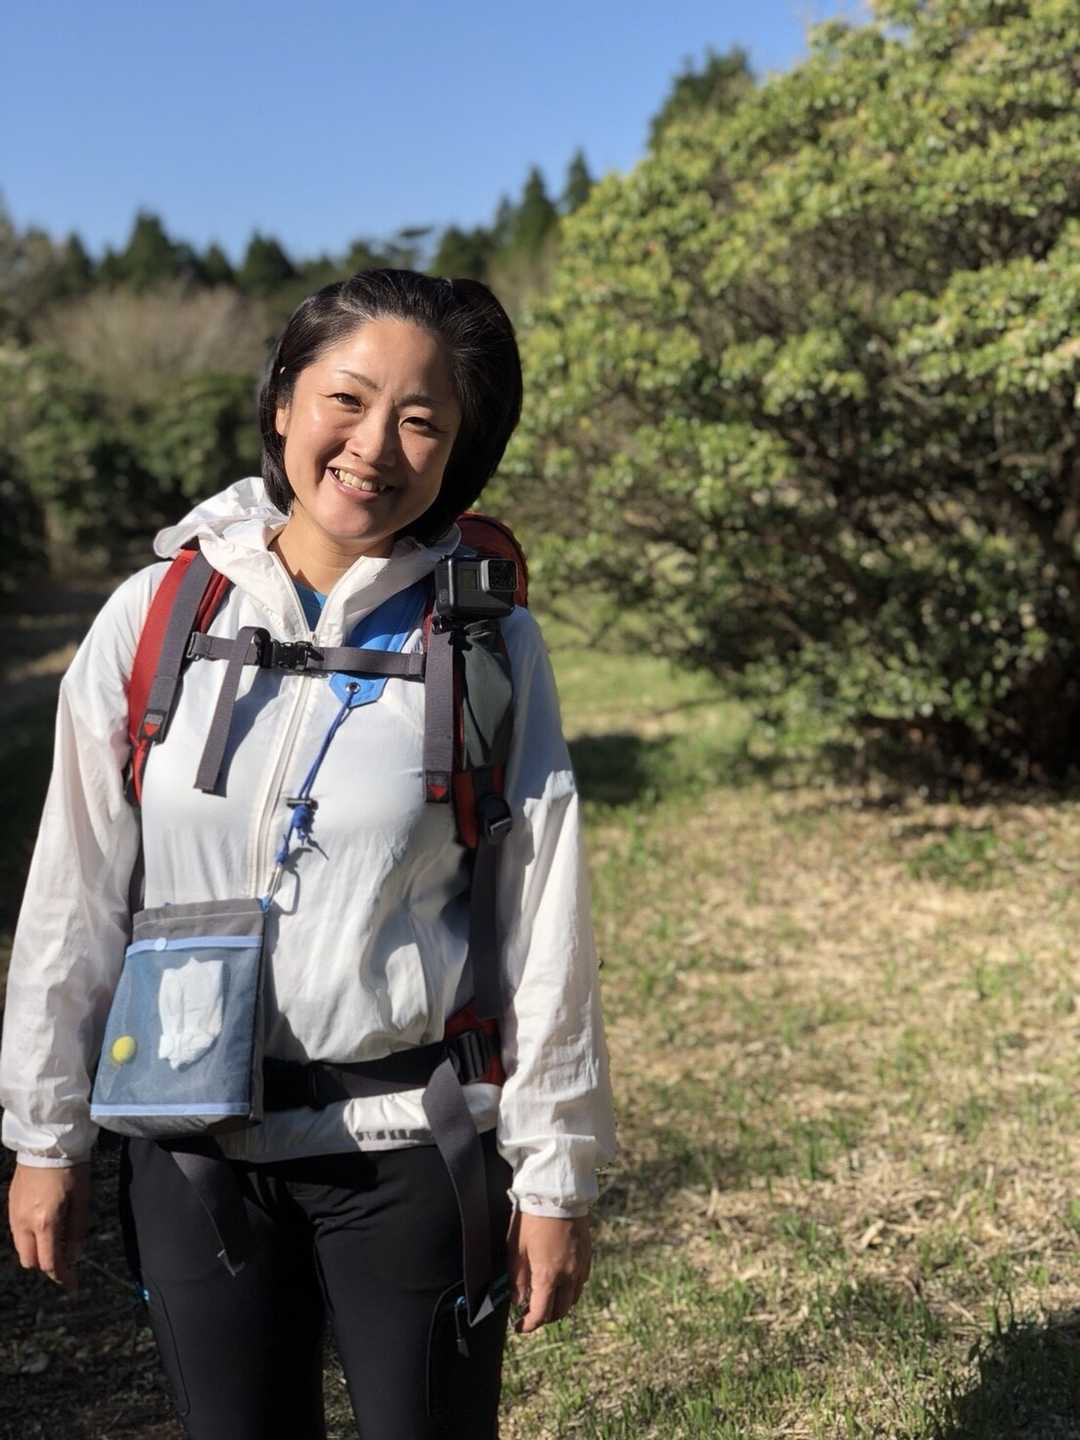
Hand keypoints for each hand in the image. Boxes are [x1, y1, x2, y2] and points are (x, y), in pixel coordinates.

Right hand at [8, 1162, 90, 1293]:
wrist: (47, 1143)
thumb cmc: (71, 1168)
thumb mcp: (82, 1199)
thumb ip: (77, 1230)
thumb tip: (75, 1255)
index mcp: (45, 1222)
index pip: (50, 1262)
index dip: (63, 1277)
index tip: (73, 1286)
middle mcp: (24, 1223)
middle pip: (31, 1261)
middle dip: (48, 1265)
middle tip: (66, 1259)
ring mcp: (14, 1215)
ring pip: (22, 1249)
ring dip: (38, 1252)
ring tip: (58, 1241)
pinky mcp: (10, 1207)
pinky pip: (18, 1234)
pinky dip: (31, 1239)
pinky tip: (45, 1228)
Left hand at [507, 1211, 591, 1333]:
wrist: (556, 1192)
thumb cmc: (532, 1218)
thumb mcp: (516, 1249)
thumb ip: (517, 1279)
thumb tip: (518, 1300)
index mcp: (548, 1276)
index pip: (541, 1314)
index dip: (529, 1325)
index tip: (520, 1327)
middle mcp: (568, 1275)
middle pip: (560, 1310)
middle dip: (545, 1317)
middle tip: (532, 1314)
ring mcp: (580, 1265)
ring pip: (574, 1298)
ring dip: (560, 1304)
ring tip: (547, 1299)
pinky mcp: (587, 1254)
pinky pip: (581, 1281)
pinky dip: (571, 1288)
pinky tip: (561, 1281)